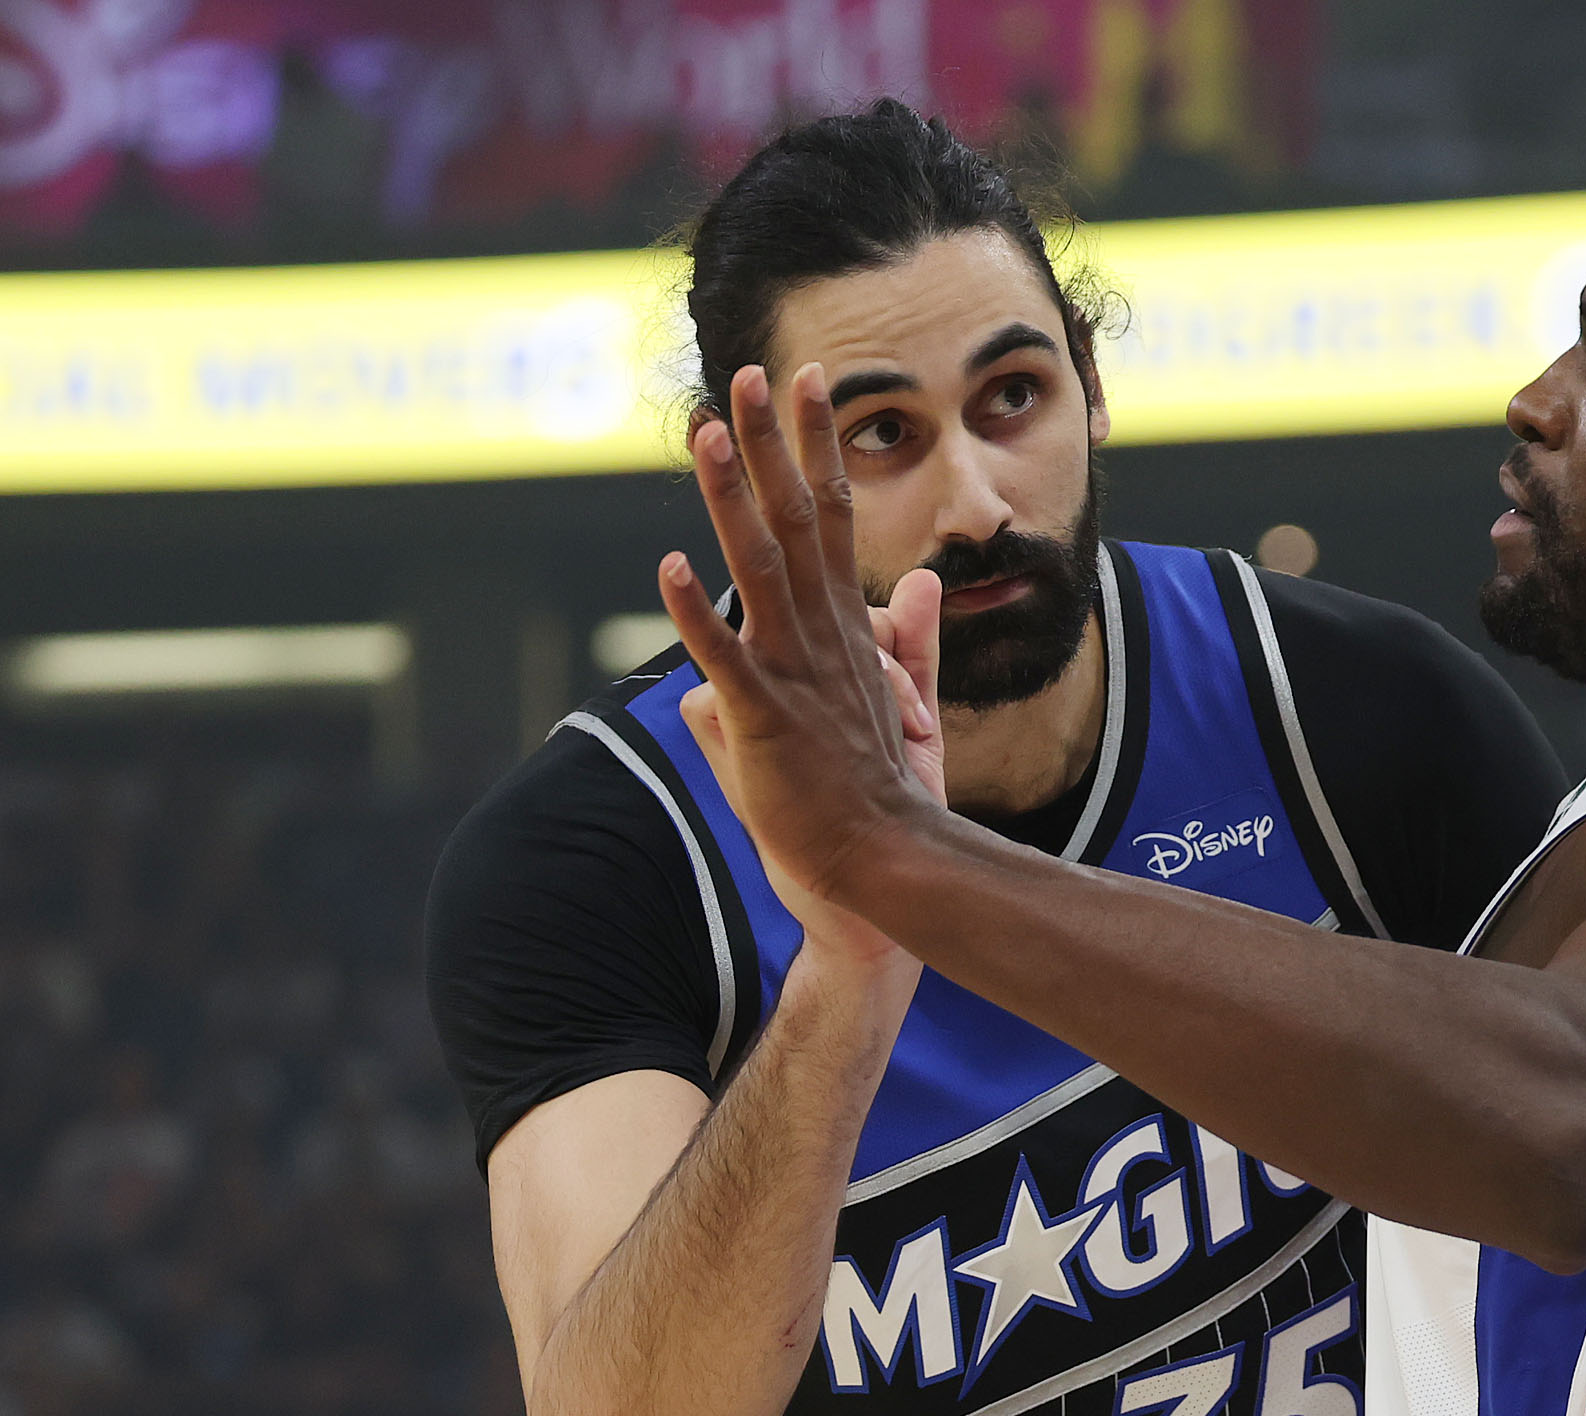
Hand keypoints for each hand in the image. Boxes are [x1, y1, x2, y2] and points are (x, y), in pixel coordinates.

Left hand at [657, 361, 938, 911]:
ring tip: (709, 434)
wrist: (888, 867)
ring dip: (732, 498)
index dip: (813, 448)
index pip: (829, 519)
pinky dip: (696, 613)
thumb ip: (906, 641)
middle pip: (797, 520)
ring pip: (760, 568)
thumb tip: (910, 584)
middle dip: (774, 442)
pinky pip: (725, 658)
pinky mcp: (767, 719)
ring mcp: (795, 675)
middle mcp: (822, 638)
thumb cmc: (883, 795)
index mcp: (846, 631)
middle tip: (754, 372)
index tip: (802, 385)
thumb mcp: (906, 707)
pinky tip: (667, 567)